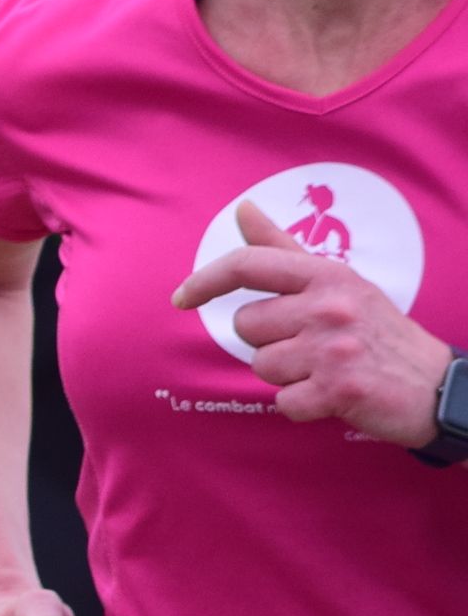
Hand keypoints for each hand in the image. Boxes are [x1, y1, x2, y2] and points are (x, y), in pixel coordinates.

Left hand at [174, 200, 450, 445]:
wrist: (435, 384)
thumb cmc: (376, 330)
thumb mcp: (337, 282)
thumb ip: (283, 248)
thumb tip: (242, 209)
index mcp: (326, 276)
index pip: (247, 265)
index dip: (204, 280)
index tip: (180, 298)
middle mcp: (329, 306)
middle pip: (246, 327)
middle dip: (269, 342)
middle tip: (312, 346)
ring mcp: (334, 348)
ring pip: (261, 366)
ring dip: (286, 376)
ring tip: (324, 369)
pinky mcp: (339, 390)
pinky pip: (283, 402)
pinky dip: (301, 406)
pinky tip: (332, 396)